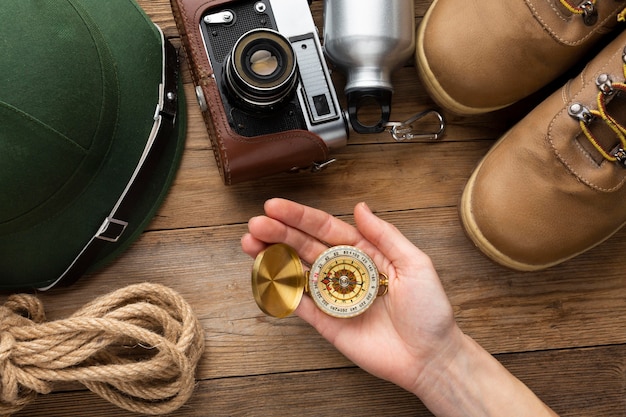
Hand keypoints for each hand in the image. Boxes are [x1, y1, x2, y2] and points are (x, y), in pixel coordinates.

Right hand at [241, 198, 463, 393]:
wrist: (429, 357)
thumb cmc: (429, 310)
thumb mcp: (415, 263)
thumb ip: (385, 235)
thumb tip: (360, 206)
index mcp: (364, 252)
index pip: (326, 229)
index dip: (300, 217)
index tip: (275, 206)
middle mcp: (344, 271)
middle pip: (305, 247)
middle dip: (278, 233)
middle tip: (255, 224)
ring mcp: (333, 297)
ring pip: (297, 272)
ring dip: (272, 257)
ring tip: (250, 244)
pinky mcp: (327, 323)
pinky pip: (299, 305)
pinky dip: (281, 292)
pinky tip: (263, 276)